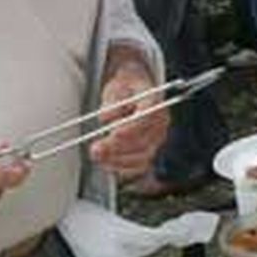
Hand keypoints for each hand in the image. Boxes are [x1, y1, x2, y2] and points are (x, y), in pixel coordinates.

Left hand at [90, 54, 168, 174]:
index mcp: (154, 102)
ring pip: (142, 157)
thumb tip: (107, 117)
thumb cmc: (126, 90)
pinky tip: (107, 164)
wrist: (134, 93)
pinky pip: (140, 166)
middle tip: (96, 149)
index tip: (114, 134)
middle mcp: (160, 123)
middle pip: (143, 141)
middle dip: (117, 148)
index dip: (131, 128)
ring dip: (118, 160)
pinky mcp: (150, 151)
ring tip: (98, 157)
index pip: (147, 117)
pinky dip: (123, 168)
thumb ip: (112, 102)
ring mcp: (157, 139)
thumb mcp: (116, 88)